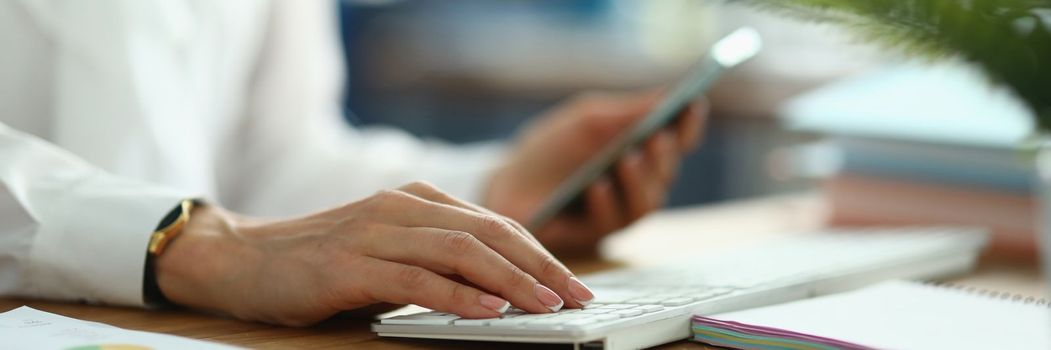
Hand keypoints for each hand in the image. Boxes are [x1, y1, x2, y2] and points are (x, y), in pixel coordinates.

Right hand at [154, 182, 594, 325]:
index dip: (541, 253)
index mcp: (418, 199)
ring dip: (511, 281)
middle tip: (578, 297)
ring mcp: (376, 230)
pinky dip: (459, 295)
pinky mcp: (351, 262)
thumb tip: (504, 291)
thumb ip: (440, 262)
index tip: (575, 283)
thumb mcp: (392, 253)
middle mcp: (402, 206)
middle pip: (490, 232)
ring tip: (547, 306)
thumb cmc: (325, 262)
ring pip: (461, 251)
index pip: (496, 223)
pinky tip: (490, 310)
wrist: (245, 259)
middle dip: (542, 266)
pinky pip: (417, 277)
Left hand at [485, 91, 706, 255]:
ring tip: (627, 159)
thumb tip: (668, 95)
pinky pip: (610, 221)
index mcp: (641, 150)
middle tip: (657, 136)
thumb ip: (624, 112)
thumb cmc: (548, 150)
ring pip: (646, 202)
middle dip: (662, 155)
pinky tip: (597, 185)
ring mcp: (620, 212)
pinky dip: (605, 202)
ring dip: (638, 180)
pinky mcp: (596, 235)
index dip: (688, 124)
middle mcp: (639, 184)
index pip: (677, 139)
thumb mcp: (585, 120)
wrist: (506, 185)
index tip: (693, 103)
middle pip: (666, 172)